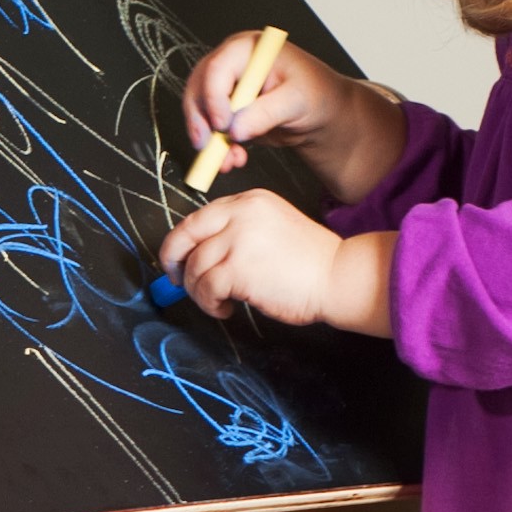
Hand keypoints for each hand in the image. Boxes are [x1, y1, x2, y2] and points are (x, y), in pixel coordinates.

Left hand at [159, 192, 395, 336]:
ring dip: (199, 292)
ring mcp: (238, 240)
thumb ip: (238, 232)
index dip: (182, 241)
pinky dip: (210, 304)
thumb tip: (198, 254)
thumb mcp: (272, 228)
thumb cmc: (311, 262)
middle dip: (173, 261)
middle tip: (175, 281)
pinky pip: (206, 288)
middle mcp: (240, 214)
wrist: (339, 276)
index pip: (199, 217)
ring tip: (218, 302)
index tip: (178, 259)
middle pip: (185, 235)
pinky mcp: (237, 269)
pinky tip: (226, 309)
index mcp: (249, 201)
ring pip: (195, 268)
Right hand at [186, 28, 339, 163]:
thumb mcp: (296, 100)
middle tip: (207, 146)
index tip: (223, 125)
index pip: (217, 68)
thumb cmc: (315, 94)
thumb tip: (235, 130)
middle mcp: (230, 64)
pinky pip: (209, 129)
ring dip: (207, 139)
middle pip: (199, 88)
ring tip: (227, 160)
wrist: (319, 112)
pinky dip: (215, 148)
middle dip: (201, 120)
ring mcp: (225, 87)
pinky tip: (233, 159)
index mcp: (248, 49)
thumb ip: (266, 112)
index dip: (214, 97)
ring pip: (199, 111)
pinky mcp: (224, 110)